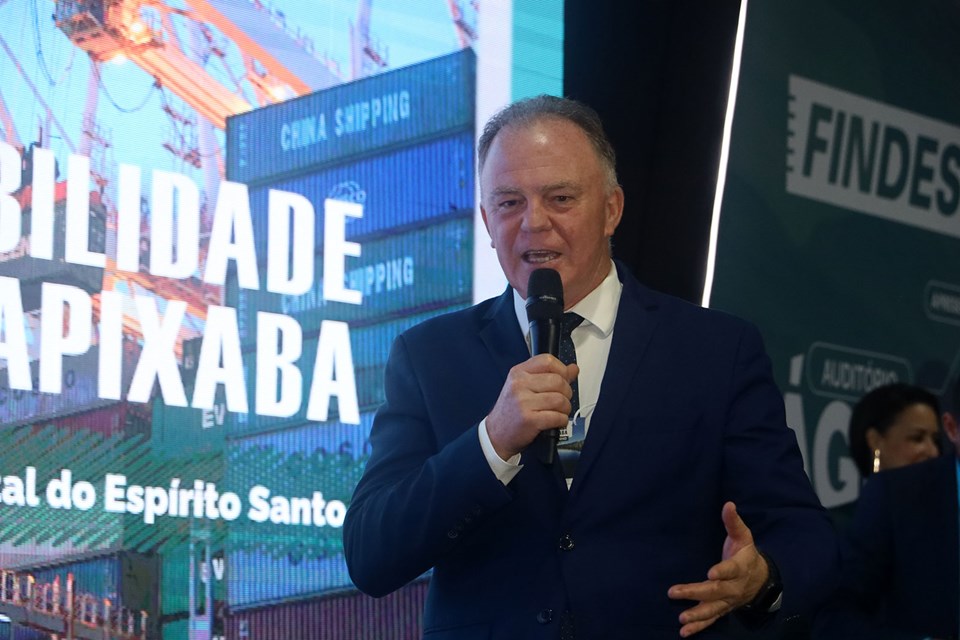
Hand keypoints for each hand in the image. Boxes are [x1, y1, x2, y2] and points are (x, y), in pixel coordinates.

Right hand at [485, 354, 578, 459]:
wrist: (496, 434)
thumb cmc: (511, 411)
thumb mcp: (524, 387)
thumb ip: (549, 376)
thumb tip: (573, 368)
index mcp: (518, 373)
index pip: (547, 360)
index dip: (562, 369)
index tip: (564, 378)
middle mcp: (519, 385)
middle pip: (558, 380)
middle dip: (566, 392)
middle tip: (561, 400)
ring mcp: (523, 402)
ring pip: (560, 399)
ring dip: (565, 408)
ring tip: (558, 412)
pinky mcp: (529, 419)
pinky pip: (557, 417)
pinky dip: (562, 421)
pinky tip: (555, 422)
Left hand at [667, 502, 769, 636]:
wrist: (760, 579)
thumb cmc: (746, 554)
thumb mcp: (743, 537)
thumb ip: (734, 522)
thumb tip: (728, 504)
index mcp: (739, 567)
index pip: (731, 570)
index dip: (722, 571)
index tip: (710, 572)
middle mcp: (734, 587)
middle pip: (715, 591)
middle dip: (696, 592)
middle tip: (675, 592)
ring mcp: (727, 600)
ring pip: (712, 609)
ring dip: (697, 614)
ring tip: (682, 618)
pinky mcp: (722, 609)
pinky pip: (711, 619)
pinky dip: (698, 627)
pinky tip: (684, 632)